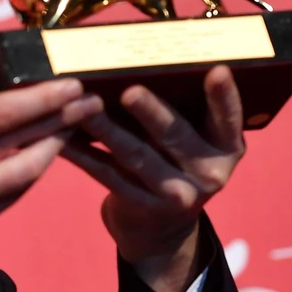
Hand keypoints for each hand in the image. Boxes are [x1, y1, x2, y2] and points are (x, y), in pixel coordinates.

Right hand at [0, 55, 102, 277]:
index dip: (41, 96)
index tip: (71, 82)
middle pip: (19, 135)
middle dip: (62, 115)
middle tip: (92, 99)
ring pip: (25, 168)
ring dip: (57, 143)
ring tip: (78, 123)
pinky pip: (15, 191)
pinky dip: (36, 169)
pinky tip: (49, 150)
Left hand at [62, 65, 244, 291]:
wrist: (162, 229)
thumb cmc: (175, 163)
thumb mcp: (194, 144)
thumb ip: (184, 112)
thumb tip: (142, 62)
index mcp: (226, 148)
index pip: (228, 118)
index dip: (224, 96)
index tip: (216, 69)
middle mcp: (208, 172)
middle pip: (176, 135)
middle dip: (152, 112)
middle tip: (130, 91)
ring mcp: (176, 194)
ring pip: (136, 155)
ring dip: (107, 129)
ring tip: (85, 108)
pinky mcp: (141, 205)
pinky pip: (108, 174)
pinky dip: (84, 154)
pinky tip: (63, 138)